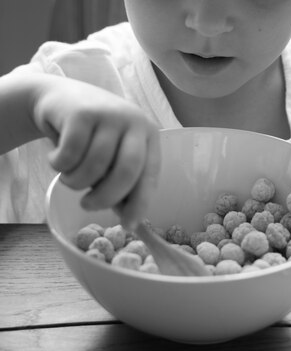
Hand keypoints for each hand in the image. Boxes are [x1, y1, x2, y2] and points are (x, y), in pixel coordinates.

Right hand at [32, 77, 159, 228]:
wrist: (57, 99)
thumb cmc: (91, 137)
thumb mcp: (112, 156)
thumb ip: (121, 182)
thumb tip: (128, 220)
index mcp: (148, 136)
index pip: (149, 175)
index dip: (139, 203)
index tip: (128, 225)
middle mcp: (134, 122)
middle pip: (127, 171)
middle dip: (106, 197)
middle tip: (88, 206)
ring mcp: (108, 114)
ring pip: (95, 164)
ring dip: (76, 181)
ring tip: (69, 178)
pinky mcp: (81, 113)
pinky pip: (70, 154)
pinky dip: (60, 165)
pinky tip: (56, 158)